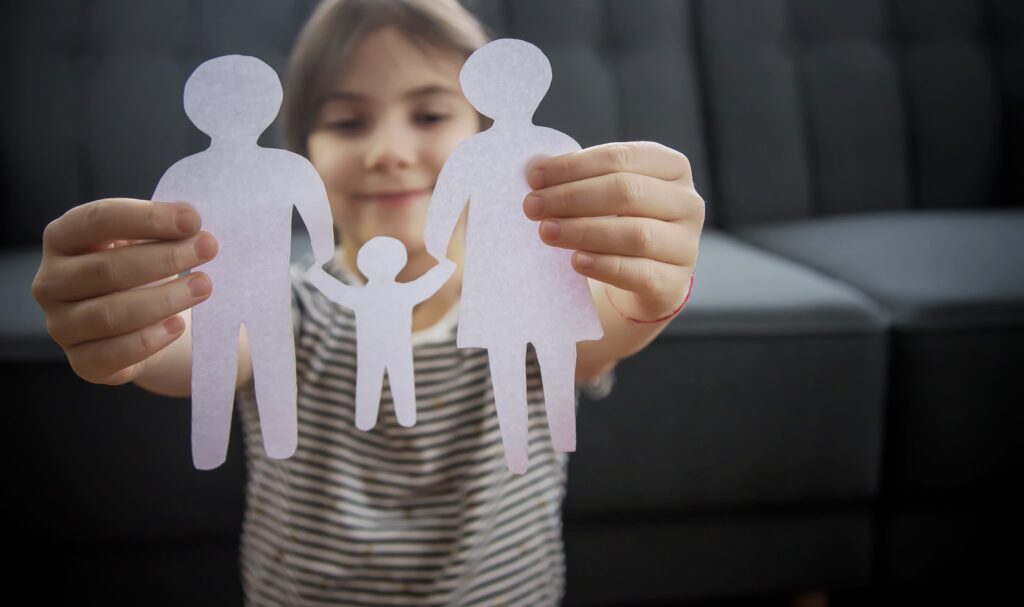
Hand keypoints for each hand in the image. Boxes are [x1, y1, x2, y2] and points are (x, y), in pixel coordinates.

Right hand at [31, 199, 217, 383]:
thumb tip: (191, 223)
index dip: (147, 218)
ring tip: (203, 286)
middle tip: (208, 249)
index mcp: (63, 238)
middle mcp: (51, 281)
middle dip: (164, 258)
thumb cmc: (143, 271)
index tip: (193, 220)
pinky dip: (148, 339)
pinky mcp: (81, 361)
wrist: (143, 324)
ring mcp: (61, 324)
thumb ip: (162, 230)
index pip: (98, 220)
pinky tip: (178, 326)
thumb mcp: (147, 242)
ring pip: (110, 314)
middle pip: (106, 269)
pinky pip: (111, 354)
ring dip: (164, 299)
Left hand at [525, 142, 703, 319]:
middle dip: (572, 198)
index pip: (620, 158)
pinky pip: (638, 273)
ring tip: (546, 232)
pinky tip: (576, 261)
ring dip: (584, 231)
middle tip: (533, 206)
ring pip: (635, 234)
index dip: (574, 166)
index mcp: (672, 168)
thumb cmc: (618, 223)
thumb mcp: (603, 194)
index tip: (534, 177)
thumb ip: (577, 178)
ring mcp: (685, 245)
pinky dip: (604, 266)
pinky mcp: (674, 282)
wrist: (642, 278)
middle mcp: (687, 203)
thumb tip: (536, 168)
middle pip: (627, 193)